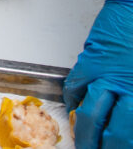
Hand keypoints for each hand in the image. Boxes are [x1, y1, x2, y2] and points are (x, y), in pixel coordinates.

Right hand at [64, 0, 132, 147]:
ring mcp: (106, 75)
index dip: (123, 144)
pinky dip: (73, 101)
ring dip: (86, 133)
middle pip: (114, 130)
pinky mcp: (90, 61)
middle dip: (106, 145)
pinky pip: (76, 87)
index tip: (121, 147)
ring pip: (91, 114)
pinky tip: (75, 108)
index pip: (130, 131)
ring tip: (85, 143)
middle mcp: (126, 86)